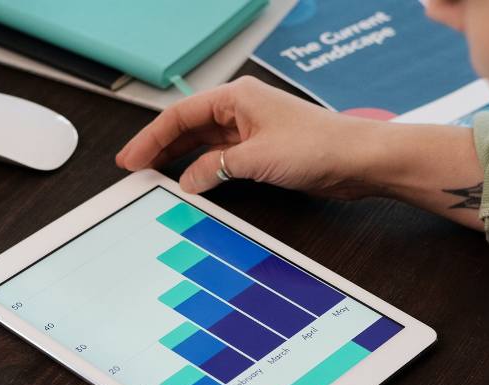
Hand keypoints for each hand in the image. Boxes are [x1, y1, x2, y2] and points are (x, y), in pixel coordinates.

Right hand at [116, 76, 391, 197]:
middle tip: (134, 167)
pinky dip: (203, 169)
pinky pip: (221, 158)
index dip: (150, 137)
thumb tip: (188, 180)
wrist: (358, 160)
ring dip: (179, 158)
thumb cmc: (319, 146)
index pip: (180, 115)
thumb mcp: (255, 159)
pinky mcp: (263, 152)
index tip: (130, 158)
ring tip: (154, 174)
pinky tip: (191, 182)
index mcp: (237, 98)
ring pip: (203, 142)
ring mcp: (252, 131)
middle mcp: (242, 110)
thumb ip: (214, 168)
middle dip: (159, 147)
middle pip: (188, 126)